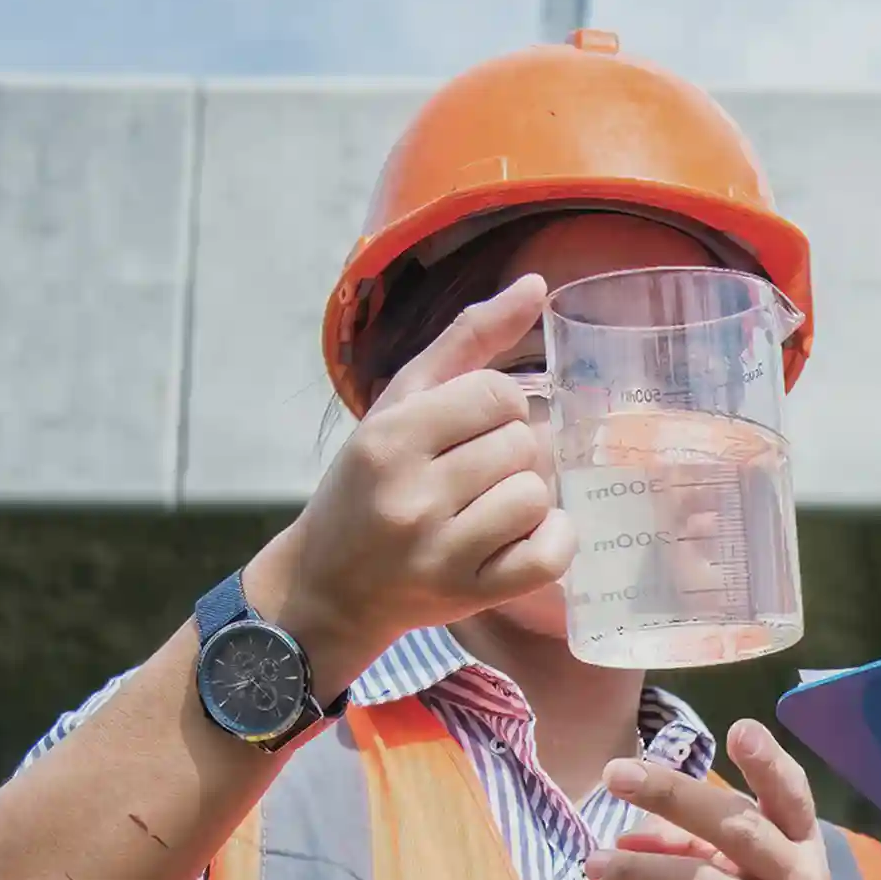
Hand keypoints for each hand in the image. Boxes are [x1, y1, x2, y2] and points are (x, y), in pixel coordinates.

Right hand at [243, 275, 571, 692]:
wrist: (327, 587)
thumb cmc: (369, 484)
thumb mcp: (399, 402)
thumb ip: (467, 338)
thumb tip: (538, 284)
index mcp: (390, 436)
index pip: (498, 394)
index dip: (501, 406)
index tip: (475, 427)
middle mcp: (410, 493)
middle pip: (523, 445)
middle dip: (512, 453)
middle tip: (477, 473)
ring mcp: (438, 550)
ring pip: (536, 496)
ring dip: (526, 499)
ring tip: (489, 508)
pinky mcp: (466, 595)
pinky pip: (549, 555)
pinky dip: (553, 541)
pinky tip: (523, 537)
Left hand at [589, 721, 865, 879]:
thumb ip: (693, 851)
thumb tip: (627, 834)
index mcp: (802, 848)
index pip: (791, 797)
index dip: (769, 763)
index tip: (739, 729)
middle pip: (737, 830)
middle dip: (673, 796)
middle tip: (615, 775)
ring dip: (640, 872)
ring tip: (594, 865)